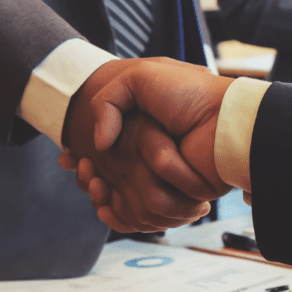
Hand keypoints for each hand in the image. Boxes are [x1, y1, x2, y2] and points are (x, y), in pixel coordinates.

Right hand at [62, 58, 221, 230]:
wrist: (223, 120)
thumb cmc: (190, 93)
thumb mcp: (140, 77)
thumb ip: (108, 100)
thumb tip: (99, 144)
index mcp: (144, 127)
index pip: (106, 154)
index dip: (84, 159)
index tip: (69, 159)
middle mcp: (153, 154)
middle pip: (110, 178)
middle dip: (89, 177)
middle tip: (80, 169)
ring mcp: (164, 177)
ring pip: (122, 197)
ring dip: (103, 193)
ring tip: (94, 181)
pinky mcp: (177, 197)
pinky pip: (142, 214)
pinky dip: (122, 211)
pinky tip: (106, 201)